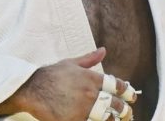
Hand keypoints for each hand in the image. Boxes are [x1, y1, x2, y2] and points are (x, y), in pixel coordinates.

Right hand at [0, 47, 136, 120]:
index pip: (117, 85)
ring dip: (113, 119)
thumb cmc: (50, 75)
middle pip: (115, 105)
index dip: (127, 92)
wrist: (32, 89)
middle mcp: (91, 94)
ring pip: (107, 117)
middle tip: (127, 113)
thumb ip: (89, 59)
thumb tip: (103, 50)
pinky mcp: (75, 120)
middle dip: (124, 110)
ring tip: (116, 120)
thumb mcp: (71, 63)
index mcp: (92, 78)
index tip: (132, 96)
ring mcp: (84, 109)